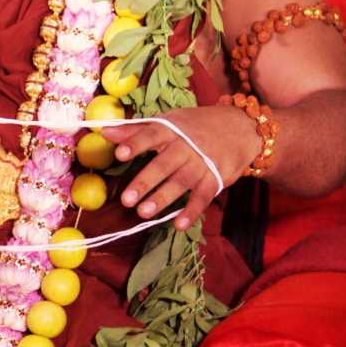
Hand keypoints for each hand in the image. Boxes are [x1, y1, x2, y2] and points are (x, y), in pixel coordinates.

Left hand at [102, 105, 260, 229]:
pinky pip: (203, 197)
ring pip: (180, 182)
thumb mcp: (169, 121)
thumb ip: (136, 130)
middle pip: (163, 164)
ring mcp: (202, 162)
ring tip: (144, 212)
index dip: (135, 144)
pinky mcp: (216, 178)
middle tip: (126, 200)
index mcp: (172, 129)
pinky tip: (179, 224)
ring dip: (163, 198)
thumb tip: (104, 132)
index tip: (119, 154)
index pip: (151, 134)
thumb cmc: (196, 125)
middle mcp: (186, 145)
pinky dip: (192, 211)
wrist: (241, 127)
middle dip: (144, 182)